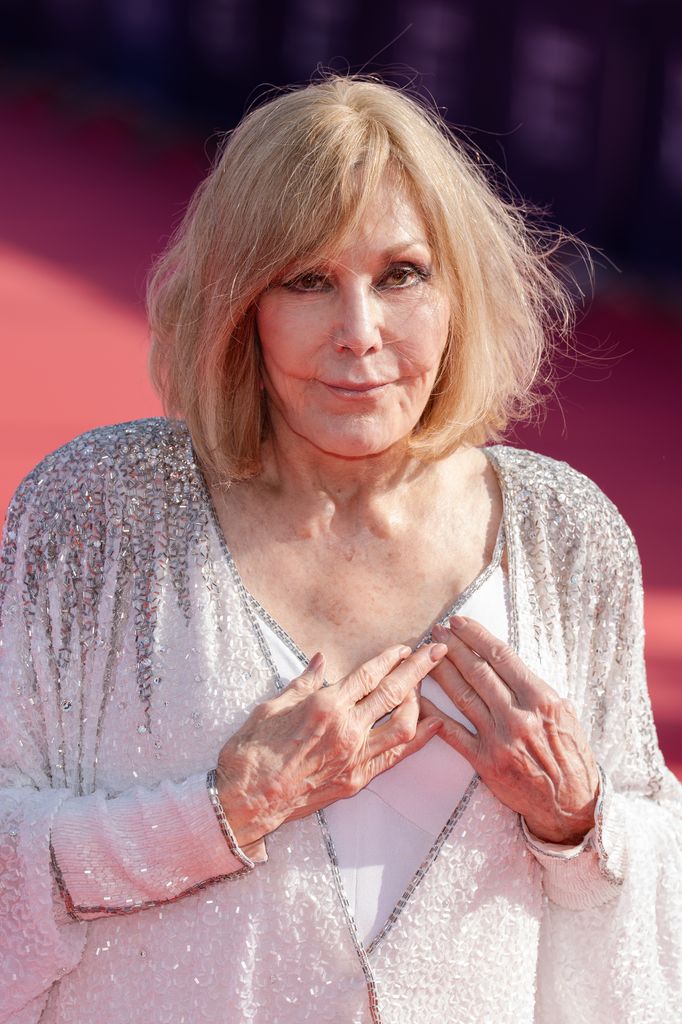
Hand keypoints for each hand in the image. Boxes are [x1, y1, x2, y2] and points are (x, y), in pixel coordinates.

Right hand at [216, 642, 447, 847]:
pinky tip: (432, 725)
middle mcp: (347, 730)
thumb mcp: (272, 706)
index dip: (390, 658)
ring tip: (426, 686)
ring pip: (403, 725)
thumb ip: (303, 682)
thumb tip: (321, 661)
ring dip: (420, 702)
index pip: (368, 675)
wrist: (245, 800)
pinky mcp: (356, 779)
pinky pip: (396, 756)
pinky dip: (418, 738)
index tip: (405, 647)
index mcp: (325, 706)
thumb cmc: (252, 752)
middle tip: (437, 652)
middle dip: (419, 669)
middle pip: (394, 693)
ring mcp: (355, 757)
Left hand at [424, 616, 598, 844]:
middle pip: (478, 672)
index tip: (459, 622)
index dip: (476, 636)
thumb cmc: (570, 756)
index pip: (502, 657)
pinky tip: (418, 699)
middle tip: (436, 632)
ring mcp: (500, 739)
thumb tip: (510, 665)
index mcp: (541, 699)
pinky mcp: (485, 762)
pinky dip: (433, 715)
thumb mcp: (565, 714)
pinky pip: (452, 733)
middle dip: (453, 647)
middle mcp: (519, 716)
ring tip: (426, 656)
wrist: (571, 804)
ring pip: (462, 696)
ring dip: (441, 672)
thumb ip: (537, 690)